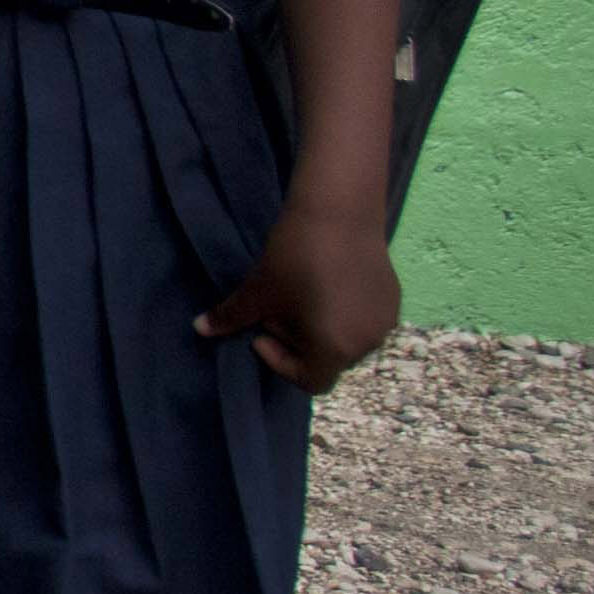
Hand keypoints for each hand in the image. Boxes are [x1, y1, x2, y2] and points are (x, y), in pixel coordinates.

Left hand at [200, 198, 401, 393]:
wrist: (339, 213)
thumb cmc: (295, 259)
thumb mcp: (258, 291)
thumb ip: (231, 318)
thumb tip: (199, 329)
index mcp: (336, 350)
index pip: (311, 381)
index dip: (281, 363)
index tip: (260, 334)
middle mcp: (368, 343)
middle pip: (329, 360)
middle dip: (297, 343)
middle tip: (275, 310)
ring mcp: (386, 321)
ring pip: (346, 339)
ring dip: (319, 328)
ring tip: (298, 294)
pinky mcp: (393, 299)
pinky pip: (362, 320)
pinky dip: (340, 313)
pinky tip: (322, 282)